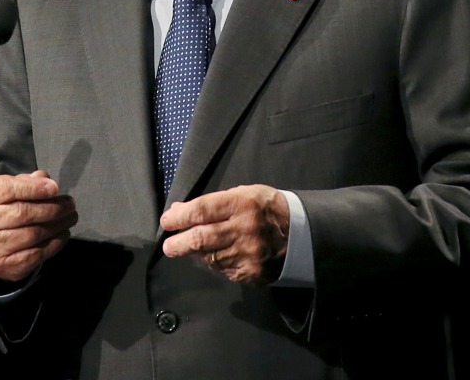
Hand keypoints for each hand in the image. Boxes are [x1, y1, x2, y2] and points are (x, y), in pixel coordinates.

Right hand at [0, 169, 77, 282]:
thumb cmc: (2, 207)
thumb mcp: (8, 188)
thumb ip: (26, 181)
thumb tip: (45, 180)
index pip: (8, 189)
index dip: (33, 188)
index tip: (55, 188)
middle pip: (23, 213)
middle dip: (53, 208)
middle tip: (70, 205)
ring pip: (32, 234)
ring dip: (58, 225)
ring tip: (71, 217)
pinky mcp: (4, 265)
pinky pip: (35, 254)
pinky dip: (54, 243)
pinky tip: (63, 234)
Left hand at [159, 184, 288, 284]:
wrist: (302, 234)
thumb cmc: (267, 209)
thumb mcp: (244, 194)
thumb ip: (212, 203)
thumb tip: (179, 211)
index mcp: (242, 204)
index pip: (201, 210)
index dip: (180, 217)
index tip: (167, 221)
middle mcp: (244, 230)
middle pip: (201, 238)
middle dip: (178, 243)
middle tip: (168, 246)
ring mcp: (248, 254)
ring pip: (210, 257)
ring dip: (197, 254)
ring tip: (190, 248)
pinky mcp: (251, 273)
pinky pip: (224, 270)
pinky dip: (215, 263)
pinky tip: (217, 256)